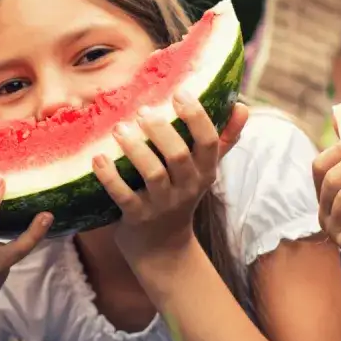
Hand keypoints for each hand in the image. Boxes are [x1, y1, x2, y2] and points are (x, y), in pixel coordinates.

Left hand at [93, 91, 246, 261]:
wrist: (161, 247)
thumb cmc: (181, 196)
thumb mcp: (204, 171)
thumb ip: (222, 139)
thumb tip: (242, 107)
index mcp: (204, 172)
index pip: (209, 141)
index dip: (196, 116)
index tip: (179, 92)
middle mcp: (187, 188)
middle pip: (179, 155)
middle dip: (161, 130)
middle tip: (142, 110)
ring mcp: (162, 204)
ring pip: (152, 173)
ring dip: (135, 148)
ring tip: (118, 128)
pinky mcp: (137, 217)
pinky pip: (123, 196)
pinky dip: (109, 176)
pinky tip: (98, 158)